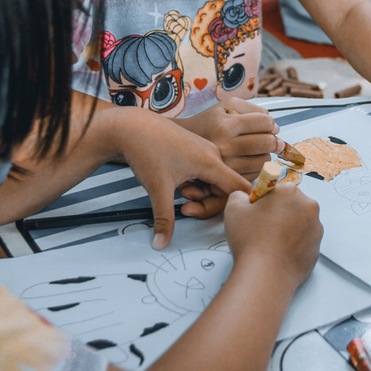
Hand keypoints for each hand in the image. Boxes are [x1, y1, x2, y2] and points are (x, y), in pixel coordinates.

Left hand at [103, 108, 250, 249]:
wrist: (131, 126)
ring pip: (215, 181)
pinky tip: (179, 181)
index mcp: (211, 162)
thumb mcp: (157, 189)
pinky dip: (197, 182)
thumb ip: (164, 219)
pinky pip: (207, 172)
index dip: (235, 205)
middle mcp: (213, 155)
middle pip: (225, 188)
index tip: (218, 214)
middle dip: (207, 202)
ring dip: (200, 192)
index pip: (239, 187)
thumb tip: (160, 245)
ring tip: (179, 191)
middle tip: (183, 205)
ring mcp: (206, 151)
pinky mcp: (197, 150)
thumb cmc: (147, 151)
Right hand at [176, 98, 282, 180]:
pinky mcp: (227, 180)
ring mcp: (226, 166)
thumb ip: (253, 109)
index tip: (270, 126)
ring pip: (264, 160)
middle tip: (273, 140)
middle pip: (267, 143)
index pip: (265, 122)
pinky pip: (255, 173)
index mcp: (226, 126)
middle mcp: (225, 147)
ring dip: (266, 154)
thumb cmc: (210, 122)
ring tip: (257, 149)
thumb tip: (274, 126)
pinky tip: (249, 159)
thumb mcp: (227, 106)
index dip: (271, 124)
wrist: (184, 145)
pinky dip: (257, 167)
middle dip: (274, 140)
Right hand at [224, 185, 322, 288]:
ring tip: (270, 244)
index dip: (264, 202)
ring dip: (287, 229)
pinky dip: (293, 245)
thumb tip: (245, 197)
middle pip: (291, 205)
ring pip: (299, 223)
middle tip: (262, 230)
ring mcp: (316, 228)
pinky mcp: (317, 248)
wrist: (266, 274)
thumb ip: (239, 194)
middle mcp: (308, 206)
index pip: (276, 190)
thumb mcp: (233, 207)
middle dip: (278, 214)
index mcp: (290, 192)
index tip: (256, 215)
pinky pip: (303, 242)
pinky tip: (279, 254)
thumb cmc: (250, 239)